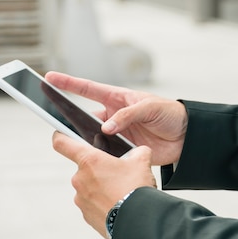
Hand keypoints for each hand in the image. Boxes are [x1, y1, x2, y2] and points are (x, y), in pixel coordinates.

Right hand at [45, 72, 187, 165]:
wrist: (188, 138)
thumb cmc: (171, 114)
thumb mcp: (151, 107)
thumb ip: (128, 115)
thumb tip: (106, 127)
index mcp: (118, 98)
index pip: (88, 89)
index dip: (68, 83)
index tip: (49, 78)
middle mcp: (113, 115)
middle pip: (84, 117)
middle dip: (70, 120)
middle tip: (56, 123)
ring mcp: (117, 133)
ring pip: (92, 138)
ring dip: (86, 141)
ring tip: (79, 145)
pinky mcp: (122, 150)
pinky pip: (105, 154)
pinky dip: (100, 157)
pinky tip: (98, 160)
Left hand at [52, 131, 156, 238]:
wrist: (137, 222)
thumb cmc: (136, 189)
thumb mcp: (141, 162)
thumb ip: (137, 151)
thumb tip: (138, 152)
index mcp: (89, 160)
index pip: (62, 142)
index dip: (60, 135)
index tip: (61, 133)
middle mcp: (79, 178)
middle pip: (85, 166)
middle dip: (99, 168)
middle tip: (117, 172)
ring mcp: (81, 199)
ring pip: (90, 186)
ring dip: (101, 186)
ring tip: (121, 191)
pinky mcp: (86, 215)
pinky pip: (92, 203)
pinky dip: (103, 202)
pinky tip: (118, 204)